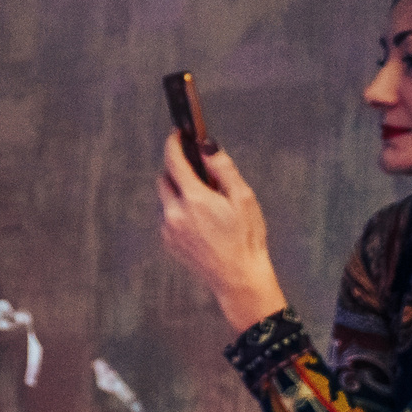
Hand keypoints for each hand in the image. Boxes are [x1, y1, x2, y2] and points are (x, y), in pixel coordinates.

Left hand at [155, 134, 286, 330]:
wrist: (237, 276)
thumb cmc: (246, 236)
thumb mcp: (243, 197)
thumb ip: (222, 169)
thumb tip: (206, 147)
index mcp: (193, 199)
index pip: (173, 162)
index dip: (173, 144)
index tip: (177, 135)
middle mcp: (174, 213)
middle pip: (164, 179)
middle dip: (177, 170)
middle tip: (199, 171)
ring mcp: (167, 228)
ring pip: (165, 199)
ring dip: (179, 192)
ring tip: (206, 201)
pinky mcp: (167, 241)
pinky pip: (167, 216)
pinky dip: (179, 210)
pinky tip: (201, 220)